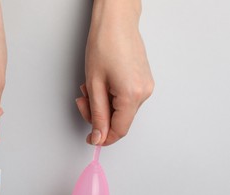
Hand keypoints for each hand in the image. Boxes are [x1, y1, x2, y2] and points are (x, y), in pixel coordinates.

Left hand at [76, 0, 153, 145]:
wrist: (115, 22)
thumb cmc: (103, 45)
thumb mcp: (94, 85)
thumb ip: (97, 115)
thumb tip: (98, 137)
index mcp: (132, 95)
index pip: (119, 130)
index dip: (102, 137)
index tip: (90, 139)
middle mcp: (144, 93)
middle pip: (119, 120)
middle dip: (97, 115)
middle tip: (83, 100)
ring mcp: (146, 86)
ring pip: (121, 109)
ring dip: (103, 104)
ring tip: (91, 86)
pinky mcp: (143, 81)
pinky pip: (126, 99)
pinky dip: (111, 96)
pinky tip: (101, 83)